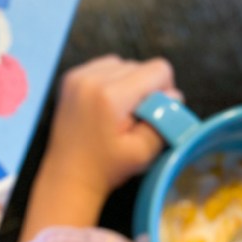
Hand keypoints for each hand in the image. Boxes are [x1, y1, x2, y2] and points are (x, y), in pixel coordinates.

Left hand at [18, 55, 179, 241]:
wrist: (68, 177)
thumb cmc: (106, 169)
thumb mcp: (144, 153)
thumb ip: (163, 120)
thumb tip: (174, 96)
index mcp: (110, 95)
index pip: (158, 69)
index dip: (164, 91)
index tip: (153, 113)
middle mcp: (91, 78)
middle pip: (140, 65)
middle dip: (144, 90)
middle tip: (133, 119)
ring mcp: (77, 76)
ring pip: (122, 64)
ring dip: (127, 84)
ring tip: (118, 112)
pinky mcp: (70, 78)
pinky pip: (104, 67)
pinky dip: (111, 82)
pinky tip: (105, 105)